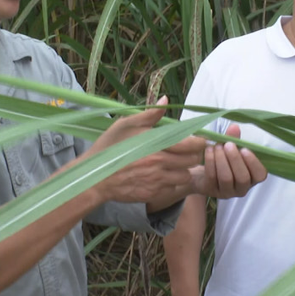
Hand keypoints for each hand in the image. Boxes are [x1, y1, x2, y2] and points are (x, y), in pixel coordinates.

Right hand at [90, 97, 205, 203]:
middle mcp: (161, 165)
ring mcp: (158, 182)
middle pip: (193, 161)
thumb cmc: (109, 147)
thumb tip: (165, 100)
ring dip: (184, 170)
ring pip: (186, 176)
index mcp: (157, 145)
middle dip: (194, 154)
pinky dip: (172, 183)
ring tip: (175, 164)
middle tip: (187, 150)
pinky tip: (162, 176)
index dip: (200, 141)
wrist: (95, 177)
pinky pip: (173, 189)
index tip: (198, 139)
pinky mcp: (154, 194)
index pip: (192, 144)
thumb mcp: (126, 125)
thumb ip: (150, 114)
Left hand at [189, 124, 267, 198]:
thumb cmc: (222, 159)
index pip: (260, 175)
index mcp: (252, 177)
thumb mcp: (230, 148)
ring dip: (221, 159)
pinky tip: (208, 150)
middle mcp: (242, 188)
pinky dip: (210, 162)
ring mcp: (227, 192)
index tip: (244, 149)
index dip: (253, 163)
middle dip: (235, 159)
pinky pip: (212, 177)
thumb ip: (235, 139)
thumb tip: (234, 127)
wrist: (201, 172)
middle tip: (228, 145)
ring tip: (217, 146)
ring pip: (227, 178)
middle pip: (242, 178)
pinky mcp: (212, 191)